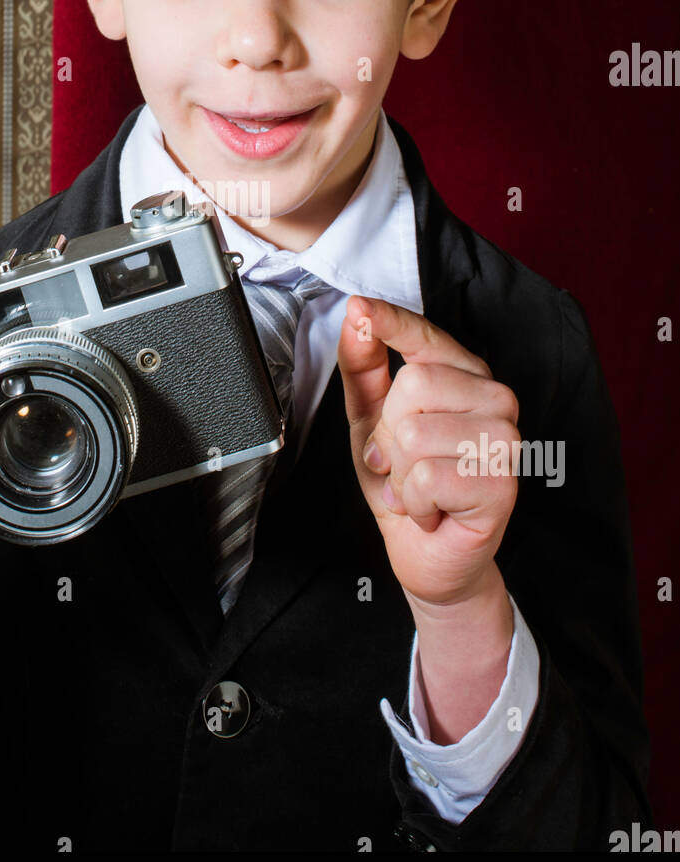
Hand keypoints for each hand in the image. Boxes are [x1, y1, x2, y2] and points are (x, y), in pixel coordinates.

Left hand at [338, 296, 519, 607]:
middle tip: (400, 464)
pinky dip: (412, 501)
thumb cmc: (404, 484)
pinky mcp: (502, 483)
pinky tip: (431, 509)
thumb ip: (363, 367)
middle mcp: (493, 398)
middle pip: (414, 383)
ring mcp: (503, 440)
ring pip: (415, 433)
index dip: (391, 321)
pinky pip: (426, 477)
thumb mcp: (369, 419)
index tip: (360, 306)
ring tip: (416, 488)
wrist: (429, 555)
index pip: (425, 334)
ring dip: (399, 474)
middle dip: (387, 434)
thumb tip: (357, 317)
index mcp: (463, 375)